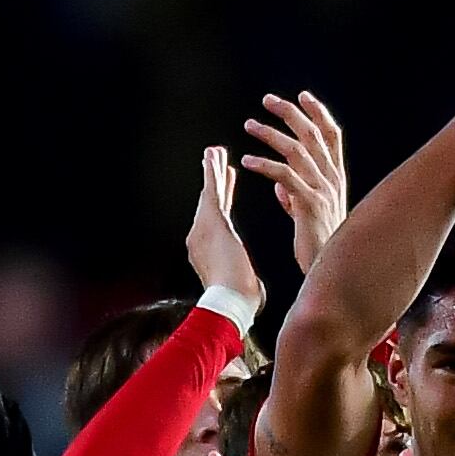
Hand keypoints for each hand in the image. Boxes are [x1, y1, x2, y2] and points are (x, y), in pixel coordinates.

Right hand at [185, 143, 265, 309]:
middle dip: (214, 182)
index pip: (217, 221)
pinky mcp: (212, 221)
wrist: (230, 302)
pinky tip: (214, 156)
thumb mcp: (245, 289)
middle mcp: (200, 239)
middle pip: (210, 204)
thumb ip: (246, 283)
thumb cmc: (239, 303)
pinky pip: (212, 191)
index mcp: (207, 254)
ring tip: (214, 152)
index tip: (226, 186)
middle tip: (216, 161)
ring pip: (210, 194)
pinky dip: (212, 172)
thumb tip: (254, 292)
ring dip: (212, 172)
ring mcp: (203, 229)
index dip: (221, 200)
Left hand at [239, 90, 347, 270]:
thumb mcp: (310, 214)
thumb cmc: (320, 245)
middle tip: (267, 101)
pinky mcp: (310, 204)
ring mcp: (323, 190)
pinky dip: (265, 165)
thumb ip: (296, 195)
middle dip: (290, 113)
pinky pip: (285, 176)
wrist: (332, 271)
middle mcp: (332, 178)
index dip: (318, 113)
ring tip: (250, 125)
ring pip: (297, 150)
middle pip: (312, 134)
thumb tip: (280, 185)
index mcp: (335, 177)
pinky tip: (248, 161)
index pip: (331, 135)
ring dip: (270, 134)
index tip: (302, 96)